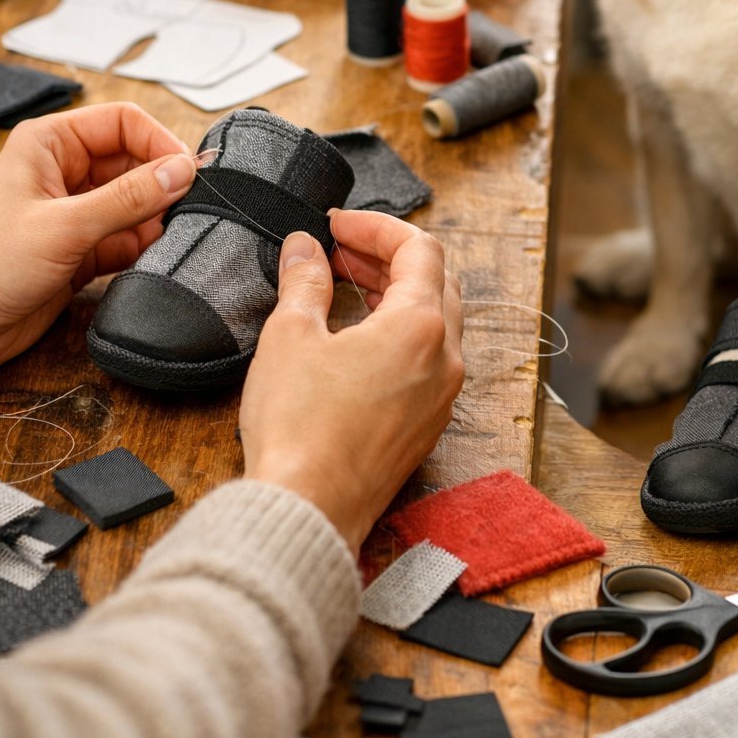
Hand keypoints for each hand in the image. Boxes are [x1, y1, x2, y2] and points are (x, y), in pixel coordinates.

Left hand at [0, 103, 195, 375]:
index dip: (158, 141)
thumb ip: (127, 199)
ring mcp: (75, 212)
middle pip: (134, 162)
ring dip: (155, 218)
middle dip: (161, 184)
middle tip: (189, 206)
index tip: (188, 171)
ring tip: (172, 235)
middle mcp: (65, 172)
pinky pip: (127, 238)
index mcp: (51, 144)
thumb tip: (181, 172)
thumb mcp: (63, 226)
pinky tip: (153, 256)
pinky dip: (144, 247)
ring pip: (135, 202)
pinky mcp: (82, 249)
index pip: (121, 122)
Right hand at [239, 210, 463, 550]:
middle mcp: (445, 359)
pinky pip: (427, 360)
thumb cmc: (299, 429)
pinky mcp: (425, 426)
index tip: (337, 224)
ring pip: (435, 321)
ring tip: (347, 283)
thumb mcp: (291, 336)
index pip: (418, 248)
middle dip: (388, 256)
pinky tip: (357, 336)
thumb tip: (305, 248)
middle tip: (341, 249)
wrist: (307, 512)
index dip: (375, 226)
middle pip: (434, 281)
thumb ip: (305, 281)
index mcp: (421, 327)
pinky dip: (399, 332)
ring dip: (395, 292)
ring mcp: (441, 396)